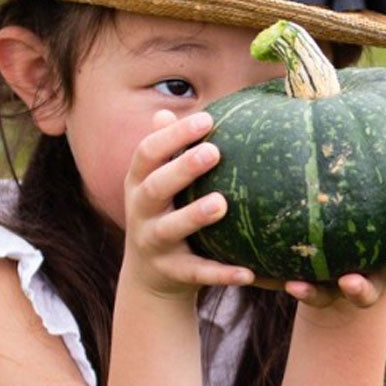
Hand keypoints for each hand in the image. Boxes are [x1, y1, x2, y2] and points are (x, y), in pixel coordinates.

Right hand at [121, 108, 254, 300]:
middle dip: (182, 168)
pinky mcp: (171, 272)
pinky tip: (247, 272)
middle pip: (156, 186)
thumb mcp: (158, 181)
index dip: (173, 135)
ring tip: (221, 204)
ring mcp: (153, 243)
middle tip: (214, 152)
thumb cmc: (165, 213)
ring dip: (194, 216)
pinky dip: (220, 273)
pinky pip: (197, 273)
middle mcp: (140, 211)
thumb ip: (167, 151)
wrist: (149, 275)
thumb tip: (168, 110)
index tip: (206, 119)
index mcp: (138, 182)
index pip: (148, 152)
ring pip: (170, 229)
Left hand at [247, 156, 385, 310]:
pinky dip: (290, 283)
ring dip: (316, 294)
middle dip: (362, 291)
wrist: (349, 243)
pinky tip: (276, 273)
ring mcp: (336, 284)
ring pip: (328, 297)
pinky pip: (299, 286)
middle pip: (369, 294)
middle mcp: (367, 276)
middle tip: (352, 282)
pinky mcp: (309, 282)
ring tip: (299, 285)